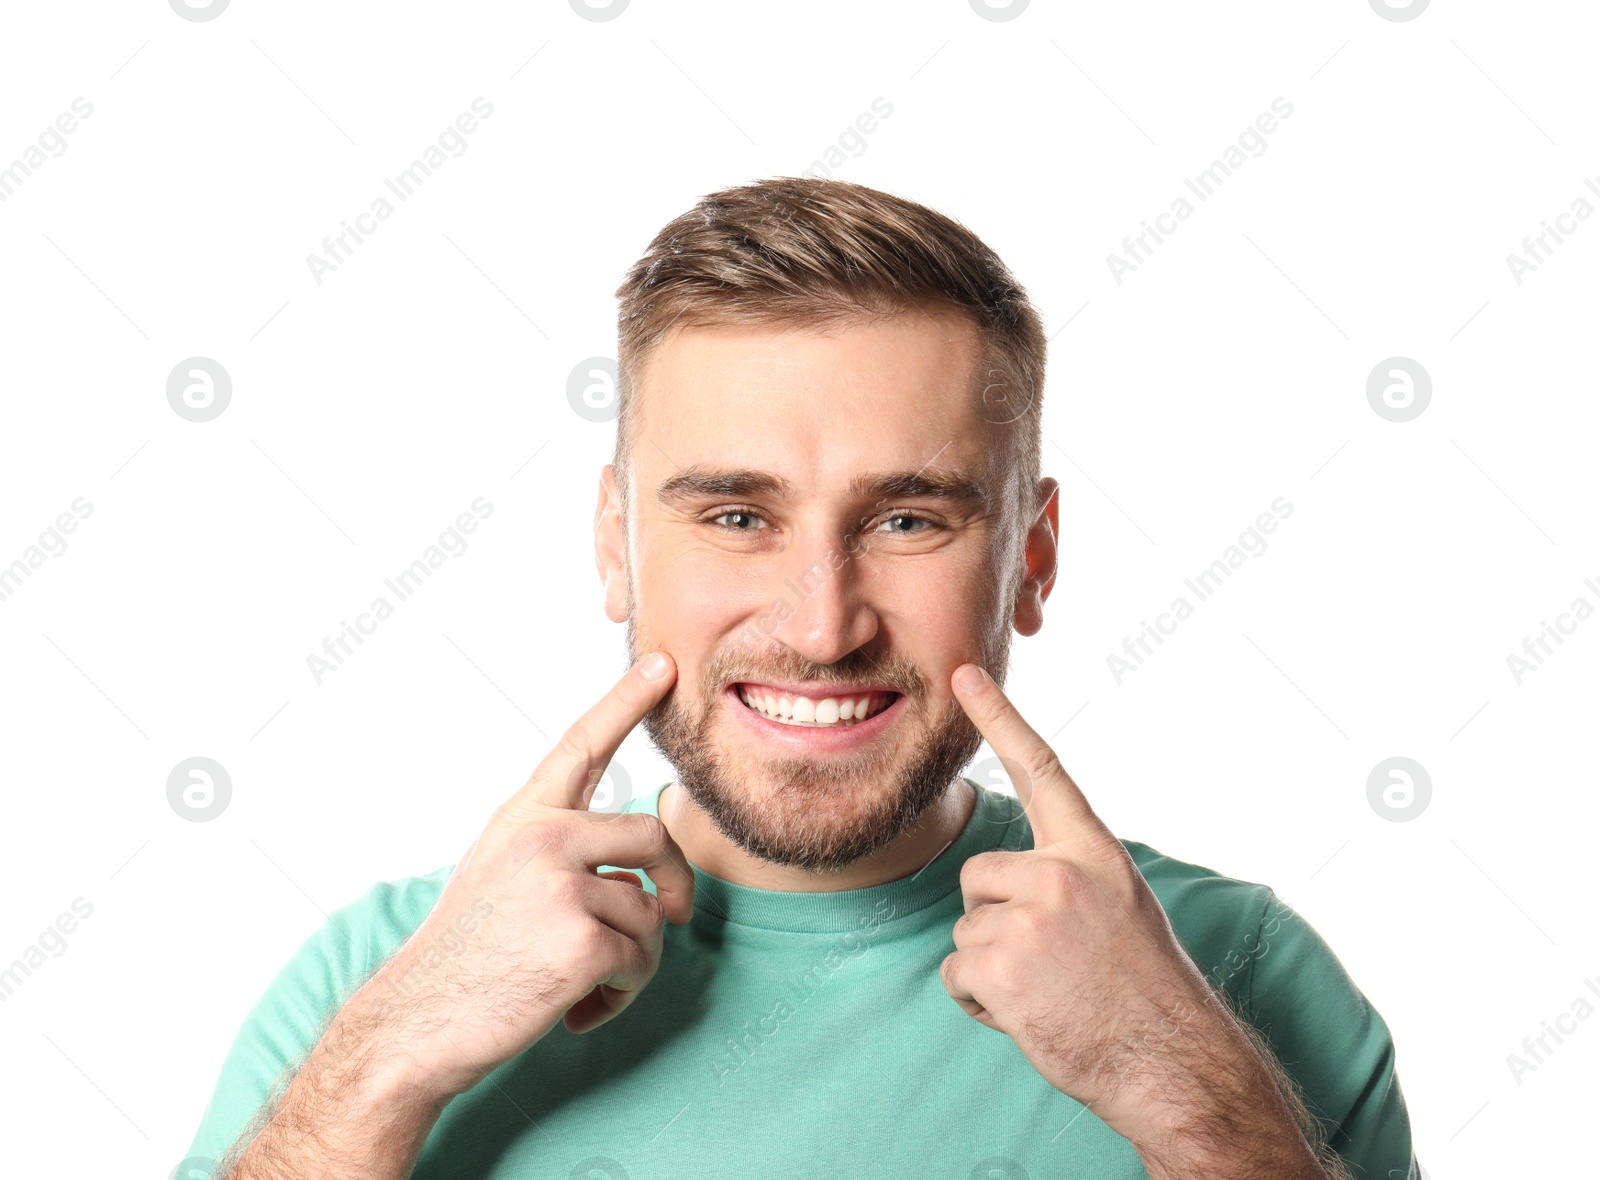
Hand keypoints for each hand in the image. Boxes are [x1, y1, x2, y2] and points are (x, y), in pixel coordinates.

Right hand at [355, 652, 694, 1100]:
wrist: (415, 1026)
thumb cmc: (464, 958)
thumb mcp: (499, 875)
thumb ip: (560, 851)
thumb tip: (640, 874)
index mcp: (521, 817)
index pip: (582, 745)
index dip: (626, 700)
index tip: (663, 663)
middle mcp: (543, 837)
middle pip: (652, 833)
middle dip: (674, 882)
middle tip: (674, 917)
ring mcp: (561, 886)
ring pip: (653, 910)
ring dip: (635, 957)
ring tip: (584, 984)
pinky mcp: (581, 940)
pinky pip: (643, 959)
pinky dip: (623, 993)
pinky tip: (579, 1011)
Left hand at [939, 663, 1247, 1144]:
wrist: (1171, 1061)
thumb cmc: (1144, 992)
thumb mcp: (1120, 909)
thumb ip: (1067, 880)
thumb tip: (1003, 884)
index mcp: (1094, 852)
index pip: (1042, 768)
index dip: (1000, 718)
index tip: (964, 674)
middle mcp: (1061, 872)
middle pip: (978, 875)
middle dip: (997, 919)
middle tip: (1052, 962)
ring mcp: (1029, 916)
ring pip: (966, 928)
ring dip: (993, 966)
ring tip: (1051, 991)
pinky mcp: (1000, 963)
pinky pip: (957, 973)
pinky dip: (980, 1002)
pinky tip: (1030, 1014)